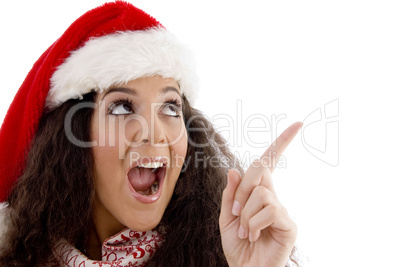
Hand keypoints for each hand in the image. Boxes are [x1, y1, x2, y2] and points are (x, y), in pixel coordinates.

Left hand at [219, 122, 301, 266]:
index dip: (282, 143)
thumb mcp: (227, 217)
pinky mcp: (289, 224)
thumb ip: (231, 194)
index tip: (298, 124)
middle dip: (242, 190)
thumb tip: (235, 169)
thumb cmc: (238, 245)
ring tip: (246, 230)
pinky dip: (254, 222)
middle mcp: (273, 197)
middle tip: (235, 212)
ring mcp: (282, 210)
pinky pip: (269, 210)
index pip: (269, 163)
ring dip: (245, 212)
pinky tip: (255, 235)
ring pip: (261, 193)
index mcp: (258, 193)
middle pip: (259, 172)